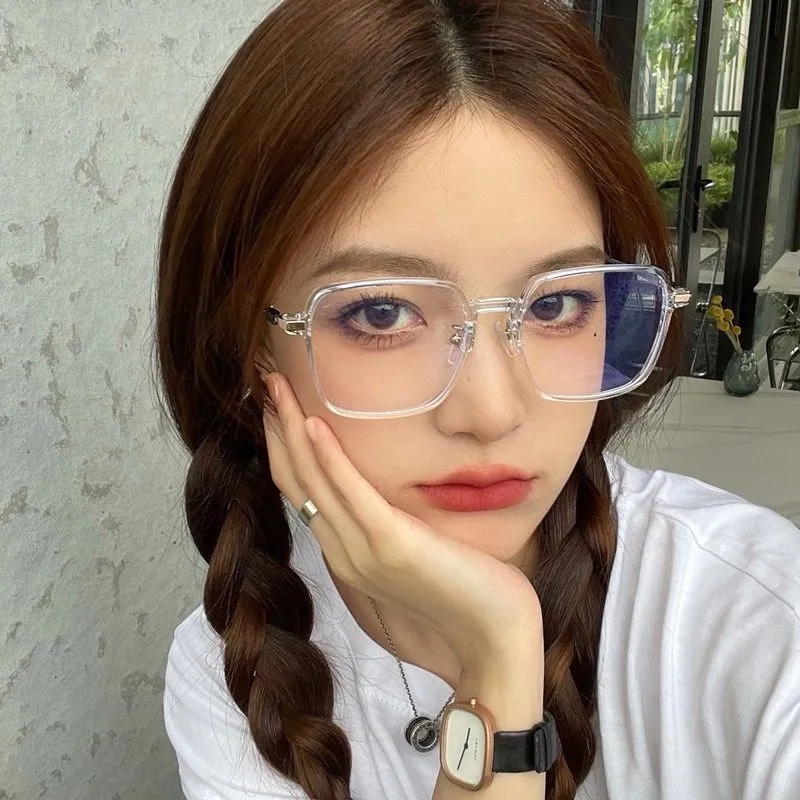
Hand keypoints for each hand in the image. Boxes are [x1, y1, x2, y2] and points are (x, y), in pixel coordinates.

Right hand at [262, 372, 542, 667]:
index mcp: (348, 555)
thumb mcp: (417, 559)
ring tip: (277, 387)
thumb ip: (390, 532)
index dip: (284, 448)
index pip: (301, 493)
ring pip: (312, 481)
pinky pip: (351, 494)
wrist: (494, 643)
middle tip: (266, 383)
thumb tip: (386, 498)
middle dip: (278, 429)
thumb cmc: (465, 598)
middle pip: (297, 481)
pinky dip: (328, 458)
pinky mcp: (392, 545)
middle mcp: (345, 552)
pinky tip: (313, 424)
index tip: (278, 408)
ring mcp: (364, 551)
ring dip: (292, 429)